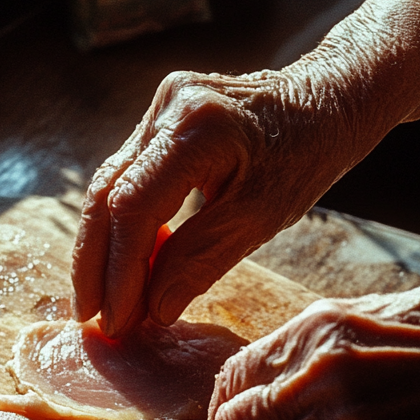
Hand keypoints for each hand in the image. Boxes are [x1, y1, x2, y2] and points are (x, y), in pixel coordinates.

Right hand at [71, 67, 368, 335]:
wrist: (328, 99)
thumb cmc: (308, 155)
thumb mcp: (264, 216)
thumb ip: (204, 259)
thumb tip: (154, 307)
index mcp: (197, 127)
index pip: (133, 206)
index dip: (120, 270)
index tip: (117, 319)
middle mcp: (166, 108)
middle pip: (106, 194)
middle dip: (95, 264)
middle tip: (91, 319)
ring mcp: (158, 108)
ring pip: (108, 187)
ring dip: (103, 250)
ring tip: (100, 304)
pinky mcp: (159, 120)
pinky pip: (128, 179)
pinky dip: (124, 228)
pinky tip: (124, 268)